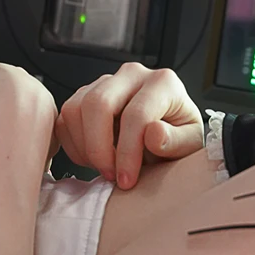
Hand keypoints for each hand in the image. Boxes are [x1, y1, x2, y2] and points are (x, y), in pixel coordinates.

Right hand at [56, 63, 204, 188]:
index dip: (128, 152)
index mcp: (163, 83)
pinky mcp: (85, 94)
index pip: (137, 114)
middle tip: (110, 175)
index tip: (127, 180)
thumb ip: (176, 141)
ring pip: (76, 108)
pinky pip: (65, 117)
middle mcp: (132, 75)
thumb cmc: (178, 139)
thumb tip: (154, 134)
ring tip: (105, 168)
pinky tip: (93, 159)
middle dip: (99, 148)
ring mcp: (105, 81)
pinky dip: (74, 144)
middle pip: (99, 103)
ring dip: (85, 147)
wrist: (167, 134)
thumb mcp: (189, 146)